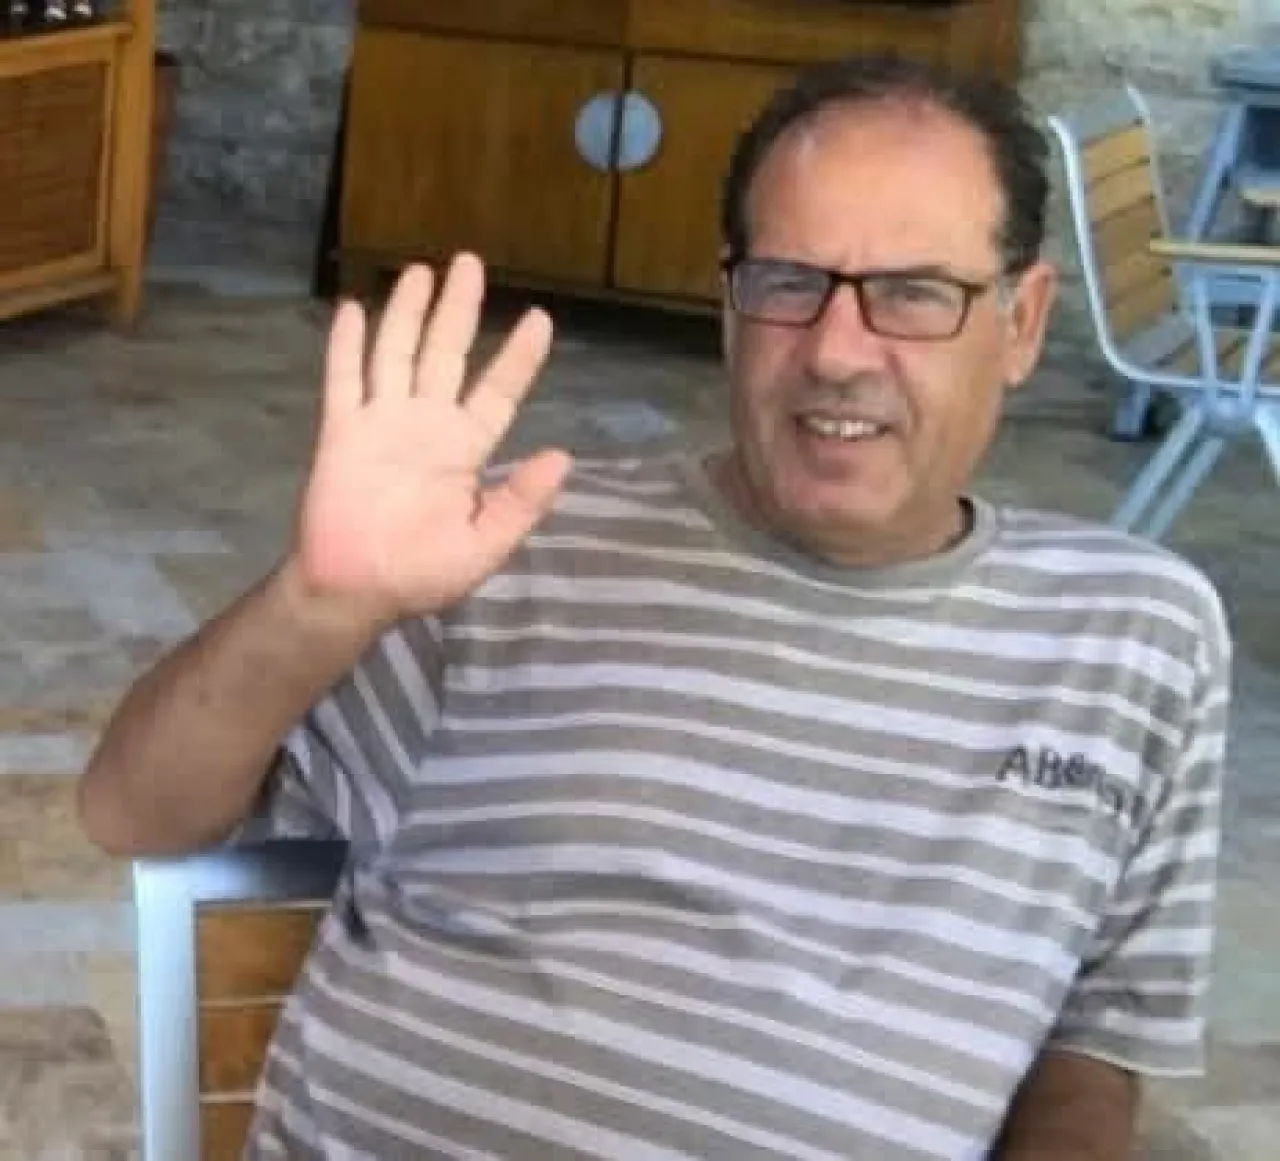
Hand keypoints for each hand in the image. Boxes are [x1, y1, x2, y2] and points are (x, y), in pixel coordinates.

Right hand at [291, 254, 570, 625]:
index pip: (497, 392)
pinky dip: (347, 345)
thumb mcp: (485, 545)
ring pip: (396, 353)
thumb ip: (521, 502)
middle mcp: (426, 425)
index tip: (540, 319)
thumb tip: (563, 457)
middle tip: (469, 262)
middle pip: (446, 353)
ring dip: (407, 313)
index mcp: (465, 450)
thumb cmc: (422, 574)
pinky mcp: (341, 432)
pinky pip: (344, 380)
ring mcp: (382, 423)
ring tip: (421, 271)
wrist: (355, 589)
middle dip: (459, 309)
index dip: (518, 356)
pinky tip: (353, 309)